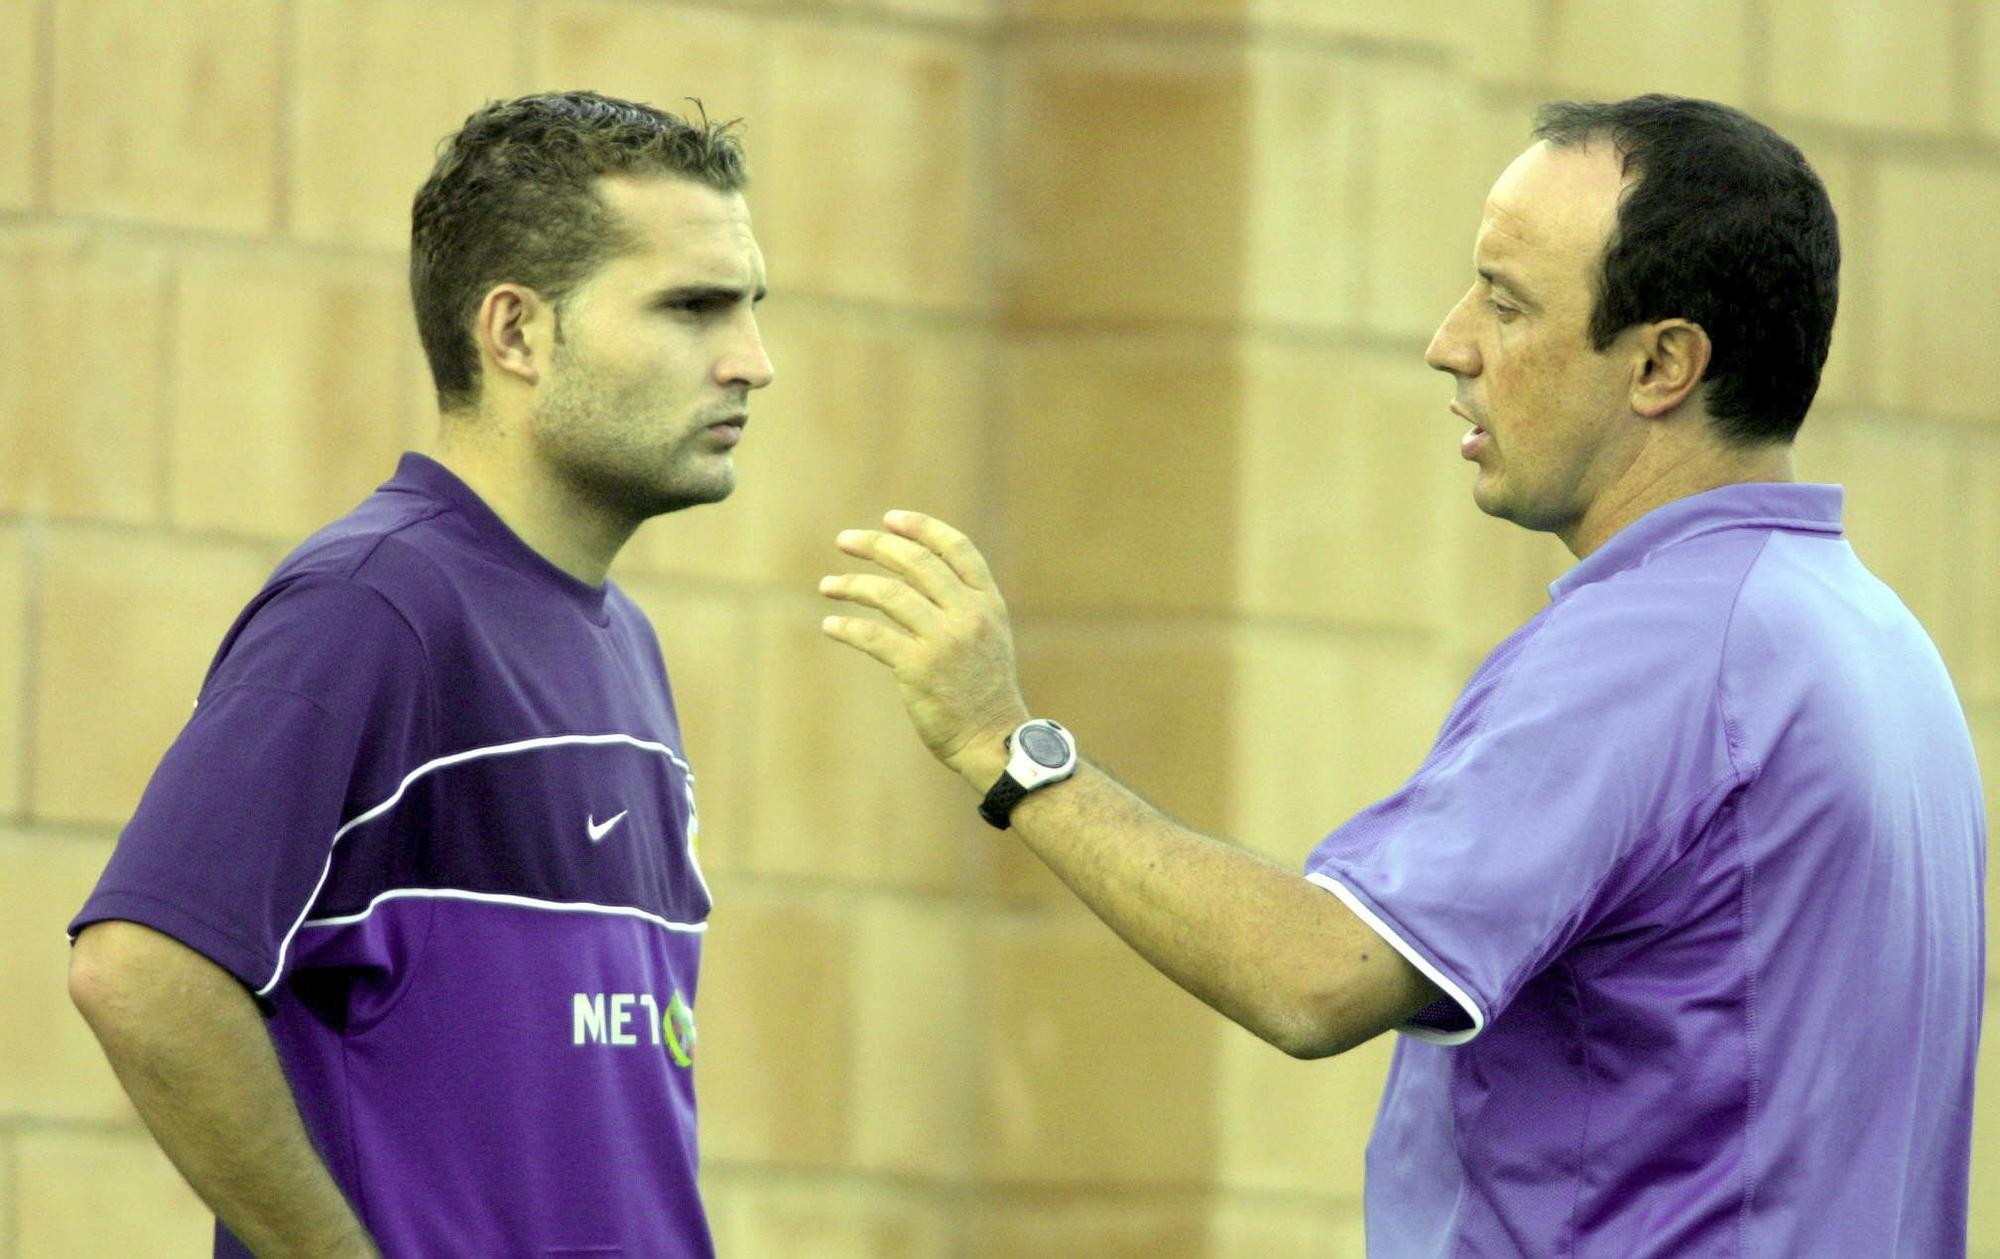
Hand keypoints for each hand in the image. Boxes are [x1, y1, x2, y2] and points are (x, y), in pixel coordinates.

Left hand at [819, 511, 1030, 784]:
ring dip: (852, 584)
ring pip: (889, 594)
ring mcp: (944, 641)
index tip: (891, 519)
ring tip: (828, 585)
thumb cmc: (985, 693)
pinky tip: (831, 624)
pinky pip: (873, 636)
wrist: (994, 741)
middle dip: (876, 545)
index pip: (957, 548)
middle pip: (916, 563)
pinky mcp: (919, 669)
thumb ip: (965, 606)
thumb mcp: (990, 638)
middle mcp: (969, 615)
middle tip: (844, 540)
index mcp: (989, 603)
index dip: (922, 527)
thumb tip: (919, 577)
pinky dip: (847, 626)